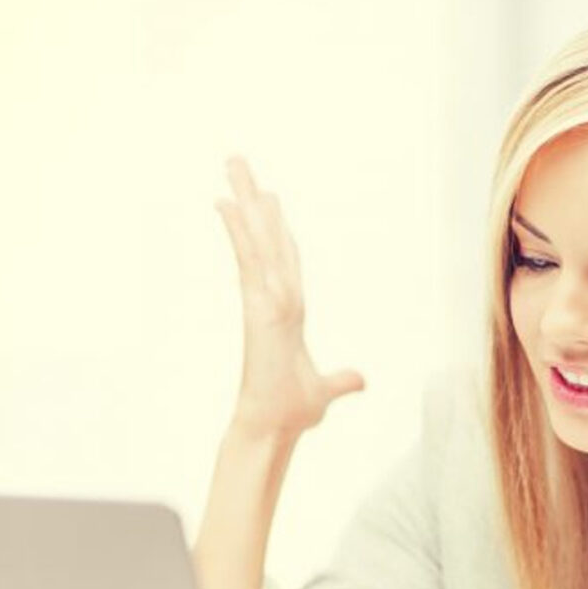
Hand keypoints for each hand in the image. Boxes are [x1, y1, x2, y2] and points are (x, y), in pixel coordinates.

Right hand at [215, 155, 364, 438]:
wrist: (275, 427)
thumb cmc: (293, 412)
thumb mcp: (325, 391)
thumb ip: (342, 382)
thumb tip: (360, 380)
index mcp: (289, 311)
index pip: (285, 260)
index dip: (277, 229)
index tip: (269, 199)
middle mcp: (274, 298)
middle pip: (266, 239)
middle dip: (254, 199)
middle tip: (237, 161)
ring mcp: (264, 300)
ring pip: (256, 240)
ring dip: (245, 200)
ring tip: (232, 163)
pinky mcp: (258, 307)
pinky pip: (249, 261)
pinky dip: (239, 232)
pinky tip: (227, 201)